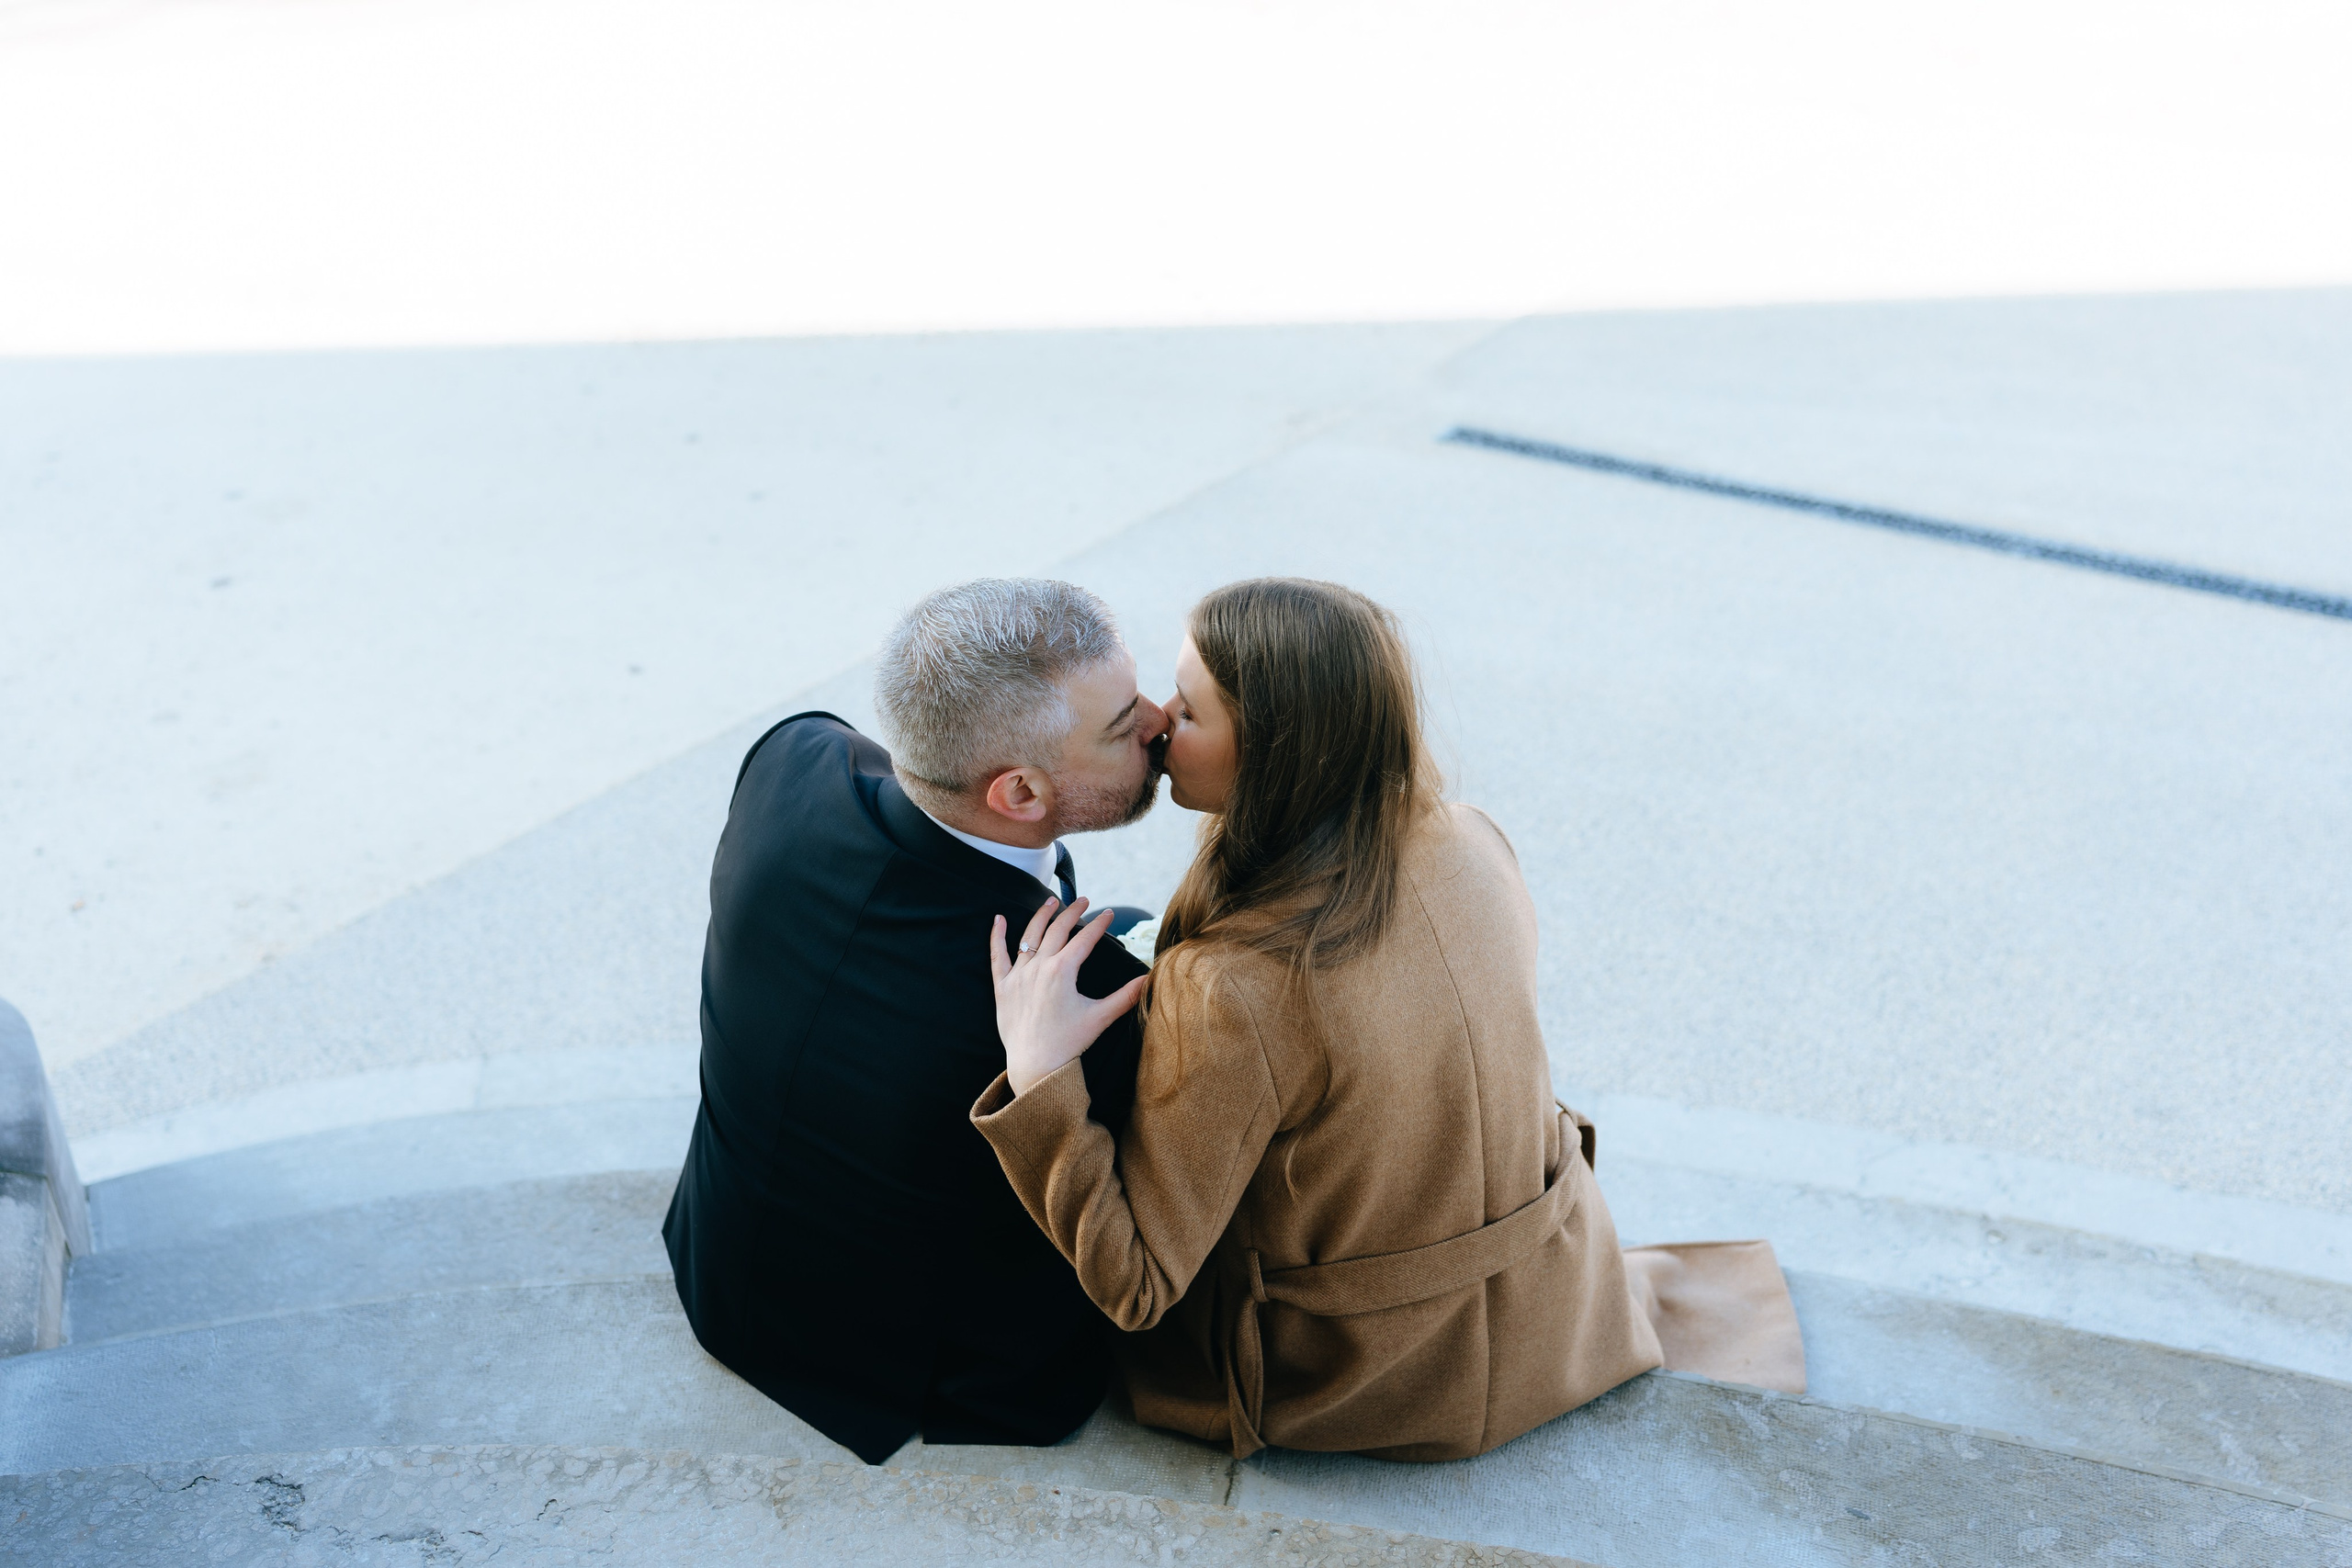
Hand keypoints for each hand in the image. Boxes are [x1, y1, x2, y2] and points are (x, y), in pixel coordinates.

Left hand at [989, 897, 1149, 1095]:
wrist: (1035, 1066)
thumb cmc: (1068, 1043)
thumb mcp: (1100, 1017)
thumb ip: (1125, 996)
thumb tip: (1149, 979)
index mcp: (1063, 971)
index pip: (1084, 939)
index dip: (1099, 925)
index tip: (1109, 913)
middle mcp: (1039, 967)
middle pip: (1057, 930)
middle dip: (1073, 912)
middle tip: (1084, 901)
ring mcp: (1018, 976)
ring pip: (1029, 936)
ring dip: (1042, 915)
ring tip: (1052, 901)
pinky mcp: (1002, 987)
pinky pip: (997, 956)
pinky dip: (996, 936)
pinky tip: (998, 919)